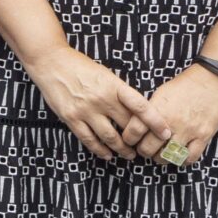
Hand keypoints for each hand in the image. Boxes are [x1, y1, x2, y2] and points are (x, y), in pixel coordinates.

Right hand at [26, 45, 163, 161]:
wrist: (51, 62)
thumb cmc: (81, 67)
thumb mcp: (106, 75)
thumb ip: (120, 93)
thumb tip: (137, 113)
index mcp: (114, 86)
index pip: (140, 106)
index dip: (155, 121)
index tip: (165, 133)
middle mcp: (101, 99)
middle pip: (127, 126)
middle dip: (139, 140)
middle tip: (146, 148)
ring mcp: (85, 110)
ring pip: (110, 137)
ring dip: (122, 149)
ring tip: (129, 155)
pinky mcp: (71, 118)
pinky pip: (89, 140)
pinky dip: (100, 150)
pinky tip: (107, 154)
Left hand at [131, 65, 217, 165]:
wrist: (214, 79)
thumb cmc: (186, 84)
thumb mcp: (161, 93)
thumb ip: (150, 110)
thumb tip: (138, 123)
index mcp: (157, 109)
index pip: (134, 130)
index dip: (129, 138)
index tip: (130, 140)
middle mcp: (170, 122)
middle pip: (148, 148)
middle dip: (144, 151)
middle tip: (145, 149)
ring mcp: (188, 131)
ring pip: (167, 156)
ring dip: (161, 158)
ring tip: (161, 153)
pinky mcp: (204, 136)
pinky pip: (189, 158)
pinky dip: (182, 160)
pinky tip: (179, 155)